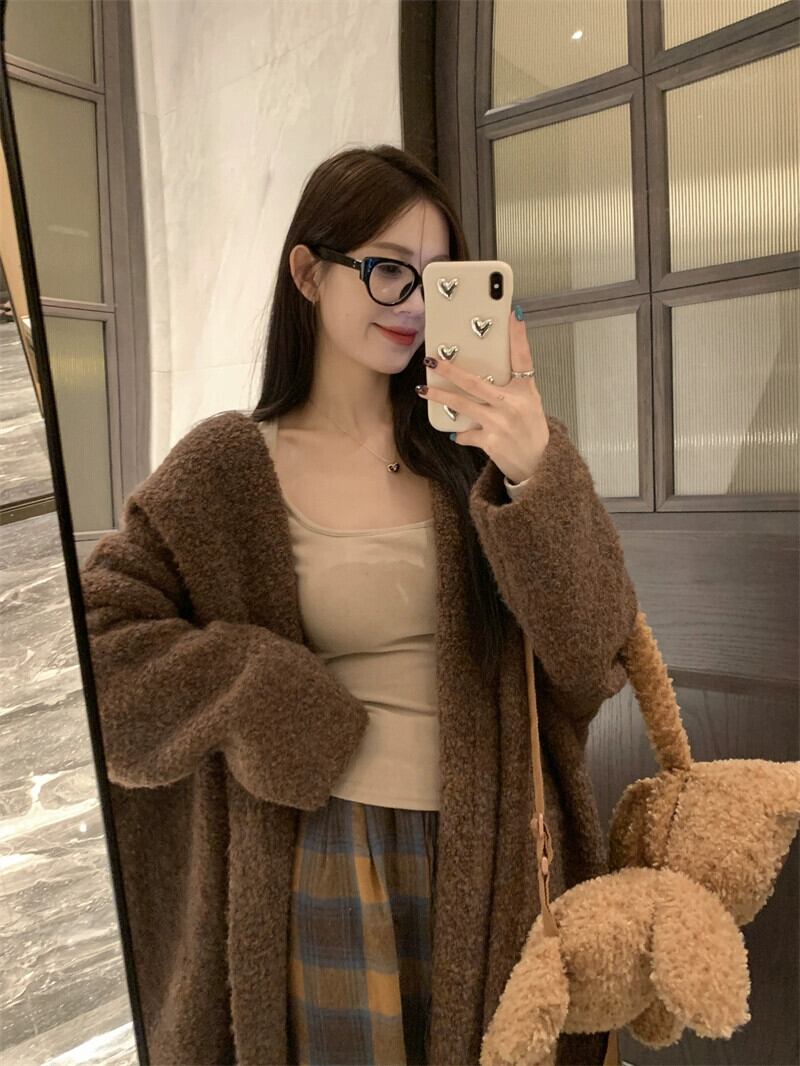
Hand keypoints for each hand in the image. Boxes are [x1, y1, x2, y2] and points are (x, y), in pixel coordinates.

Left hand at [416, 308, 549, 483]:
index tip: (512, 314)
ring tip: (424, 390)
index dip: (518, 336)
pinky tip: (458, 434)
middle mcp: (512, 405)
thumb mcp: (531, 401)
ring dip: (440, 397)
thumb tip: (490, 368)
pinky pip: (466, 433)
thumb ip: (515, 383)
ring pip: (463, 406)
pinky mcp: (490, 442)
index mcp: (525, 391)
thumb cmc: (532, 430)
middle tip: (433, 360)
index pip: (523, 357)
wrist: (539, 464)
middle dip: (451, 370)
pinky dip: (461, 433)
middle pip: (476, 383)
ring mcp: (500, 424)